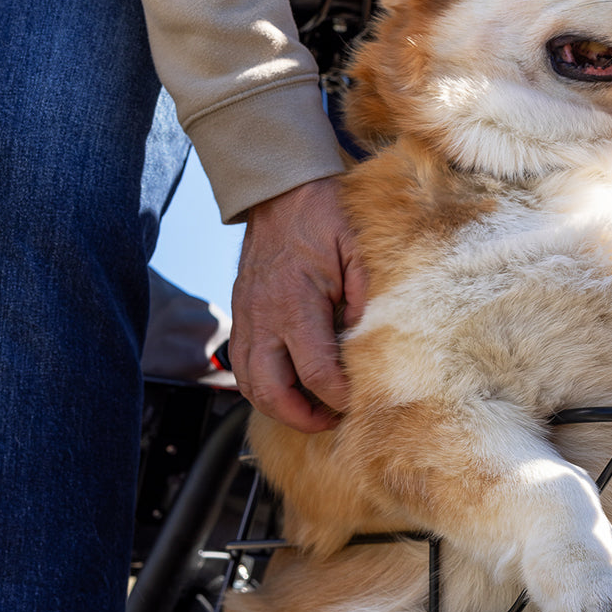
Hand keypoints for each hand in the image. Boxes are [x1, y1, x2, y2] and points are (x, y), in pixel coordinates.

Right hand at [230, 177, 367, 431]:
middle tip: (332, 419)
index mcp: (296, 304)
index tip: (357, 402)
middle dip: (303, 417)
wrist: (280, 192)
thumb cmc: (323, 216)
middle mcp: (264, 318)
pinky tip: (289, 386)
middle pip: (273, 393)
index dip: (339, 397)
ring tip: (311, 410)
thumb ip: (365, 298)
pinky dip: (262, 387)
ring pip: (250, 386)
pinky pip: (243, 366)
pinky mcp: (241, 316)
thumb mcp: (357, 251)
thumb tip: (369, 342)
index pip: (316, 373)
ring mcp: (247, 318)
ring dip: (280, 407)